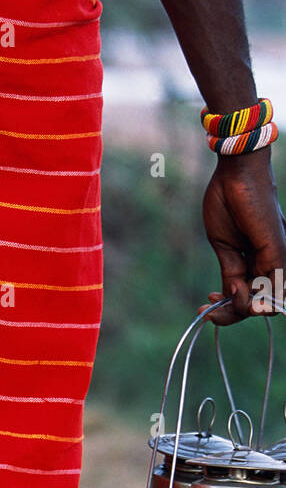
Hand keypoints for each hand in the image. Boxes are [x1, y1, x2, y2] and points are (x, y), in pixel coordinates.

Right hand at [200, 147, 285, 324]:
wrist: (235, 174)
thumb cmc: (227, 202)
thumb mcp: (225, 246)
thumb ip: (231, 273)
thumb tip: (232, 299)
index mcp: (261, 259)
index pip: (254, 296)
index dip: (232, 308)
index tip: (208, 305)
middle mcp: (274, 261)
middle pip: (262, 304)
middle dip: (233, 314)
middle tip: (208, 310)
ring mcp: (278, 257)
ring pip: (270, 303)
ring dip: (240, 311)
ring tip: (214, 303)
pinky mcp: (277, 252)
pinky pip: (273, 289)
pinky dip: (250, 299)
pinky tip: (229, 292)